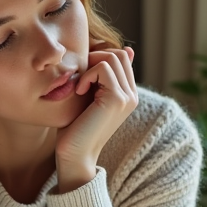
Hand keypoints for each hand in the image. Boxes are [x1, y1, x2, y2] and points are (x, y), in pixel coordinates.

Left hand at [55, 46, 137, 192]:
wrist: (74, 155)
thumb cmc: (75, 128)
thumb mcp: (87, 97)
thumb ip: (98, 78)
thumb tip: (122, 51)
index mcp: (127, 94)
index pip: (120, 58)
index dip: (97, 59)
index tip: (82, 77)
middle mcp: (132, 95)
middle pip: (118, 54)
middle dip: (94, 58)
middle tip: (79, 78)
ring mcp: (128, 97)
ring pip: (113, 57)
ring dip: (90, 67)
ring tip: (80, 87)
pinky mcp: (118, 99)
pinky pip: (103, 68)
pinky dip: (87, 75)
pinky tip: (79, 92)